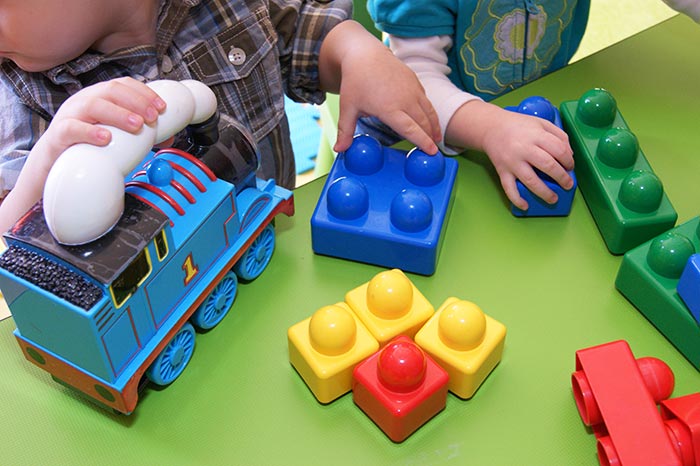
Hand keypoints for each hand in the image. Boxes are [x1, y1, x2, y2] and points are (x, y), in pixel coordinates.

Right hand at [38, 77, 165, 172]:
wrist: (54, 160)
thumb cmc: (88, 142)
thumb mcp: (115, 132)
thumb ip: (140, 132)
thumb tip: (170, 136)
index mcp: (100, 96)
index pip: (123, 85)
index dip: (144, 92)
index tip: (162, 107)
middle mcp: (84, 100)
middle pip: (111, 90)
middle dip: (136, 101)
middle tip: (153, 117)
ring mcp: (71, 115)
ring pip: (93, 105)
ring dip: (118, 113)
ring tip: (136, 125)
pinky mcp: (59, 134)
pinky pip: (72, 129)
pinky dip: (90, 132)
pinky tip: (105, 138)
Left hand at [319, 21, 440, 153]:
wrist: (364, 54)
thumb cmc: (354, 81)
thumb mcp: (348, 108)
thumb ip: (346, 131)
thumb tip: (340, 150)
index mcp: (389, 108)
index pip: (410, 129)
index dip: (422, 142)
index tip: (432, 152)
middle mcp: (404, 98)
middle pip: (423, 122)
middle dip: (431, 137)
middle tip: (435, 151)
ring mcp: (412, 88)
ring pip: (428, 110)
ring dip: (434, 125)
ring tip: (437, 138)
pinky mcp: (414, 80)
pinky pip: (425, 99)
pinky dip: (430, 112)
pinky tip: (428, 119)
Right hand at [447, 100, 573, 209]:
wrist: (491, 128)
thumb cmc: (518, 126)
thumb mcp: (541, 123)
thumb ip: (559, 135)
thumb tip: (570, 155)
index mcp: (536, 135)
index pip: (559, 150)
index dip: (569, 161)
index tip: (570, 167)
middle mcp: (524, 149)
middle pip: (548, 166)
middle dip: (562, 178)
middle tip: (568, 185)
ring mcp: (512, 162)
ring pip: (531, 180)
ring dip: (544, 192)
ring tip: (554, 199)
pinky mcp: (502, 171)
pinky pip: (509, 188)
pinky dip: (517, 199)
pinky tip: (525, 206)